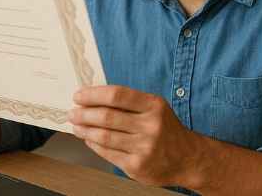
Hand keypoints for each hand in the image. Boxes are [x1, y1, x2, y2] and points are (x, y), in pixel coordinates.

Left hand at [67, 85, 201, 187]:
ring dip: (85, 130)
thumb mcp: (154, 107)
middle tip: (73, 112)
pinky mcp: (137, 166)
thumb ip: (128, 102)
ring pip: (103, 136)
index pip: (116, 95)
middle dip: (84, 113)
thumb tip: (93, 98)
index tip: (79, 95)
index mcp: (153, 106)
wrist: (187, 159)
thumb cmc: (166, 129)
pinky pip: (107, 153)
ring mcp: (144, 148)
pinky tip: (89, 139)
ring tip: (77, 126)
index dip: (93, 95)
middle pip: (107, 116)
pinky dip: (93, 144)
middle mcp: (150, 126)